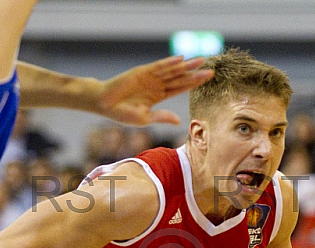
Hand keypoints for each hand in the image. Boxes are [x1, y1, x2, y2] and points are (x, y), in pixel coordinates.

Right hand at [94, 56, 213, 125]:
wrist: (104, 104)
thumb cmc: (122, 113)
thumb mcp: (144, 118)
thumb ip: (161, 116)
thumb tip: (178, 121)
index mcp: (158, 96)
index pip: (180, 88)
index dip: (193, 83)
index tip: (207, 80)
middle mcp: (157, 84)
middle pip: (180, 78)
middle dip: (195, 74)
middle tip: (211, 70)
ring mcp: (150, 77)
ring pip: (172, 71)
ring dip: (186, 66)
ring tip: (201, 61)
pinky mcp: (142, 72)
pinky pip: (159, 67)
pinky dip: (170, 63)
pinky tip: (181, 60)